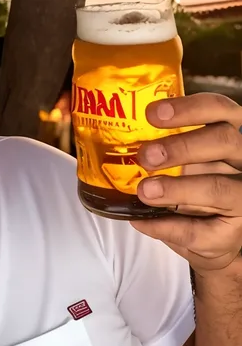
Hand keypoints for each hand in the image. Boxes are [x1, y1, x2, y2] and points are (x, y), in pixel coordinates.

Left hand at [134, 93, 241, 272]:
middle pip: (224, 141)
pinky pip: (200, 230)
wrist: (212, 238)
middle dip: (182, 146)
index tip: (152, 114)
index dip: (190, 107)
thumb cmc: (194, 189)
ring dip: (177, 189)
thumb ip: (163, 147)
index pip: (220, 110)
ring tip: (144, 191)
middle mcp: (241, 161)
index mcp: (227, 136)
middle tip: (146, 155)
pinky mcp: (232, 233)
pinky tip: (142, 221)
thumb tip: (116, 140)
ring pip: (218, 188)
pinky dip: (167, 226)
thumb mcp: (184, 162)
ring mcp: (241, 197)